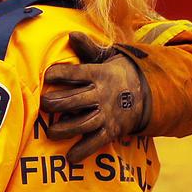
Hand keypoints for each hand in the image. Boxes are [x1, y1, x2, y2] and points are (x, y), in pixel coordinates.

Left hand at [41, 32, 145, 163]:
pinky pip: (96, 142)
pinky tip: (70, 157)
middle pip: (74, 100)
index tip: (46, 76)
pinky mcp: (111, 130)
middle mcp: (101, 94)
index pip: (75, 73)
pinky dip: (83, 151)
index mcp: (98, 74)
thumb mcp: (106, 57)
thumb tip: (71, 34)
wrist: (148, 92)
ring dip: (65, 129)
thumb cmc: (117, 72)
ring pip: (82, 123)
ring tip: (50, 132)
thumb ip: (87, 48)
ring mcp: (106, 114)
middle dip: (56, 103)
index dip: (58, 74)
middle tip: (43, 105)